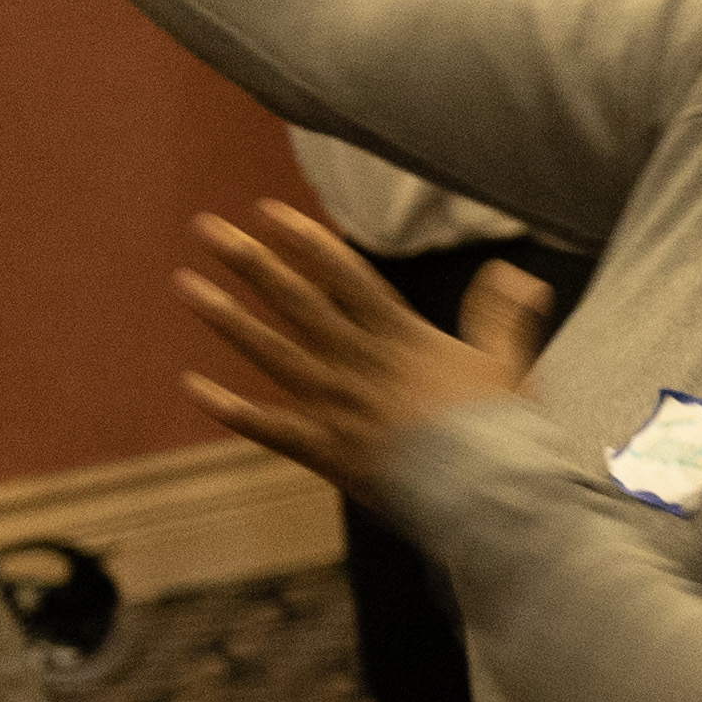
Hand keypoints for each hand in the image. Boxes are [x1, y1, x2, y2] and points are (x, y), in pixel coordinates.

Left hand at [178, 201, 545, 501]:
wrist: (483, 489)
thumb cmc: (499, 429)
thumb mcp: (507, 363)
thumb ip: (502, 316)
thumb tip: (515, 273)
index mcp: (401, 337)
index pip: (344, 275)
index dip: (305, 240)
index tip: (267, 211)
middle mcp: (358, 361)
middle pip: (295, 301)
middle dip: (250, 262)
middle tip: (208, 230)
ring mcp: (335, 404)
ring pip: (271, 351)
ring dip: (226, 317)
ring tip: (186, 286)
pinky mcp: (323, 449)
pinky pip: (266, 426)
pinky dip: (229, 409)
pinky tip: (192, 387)